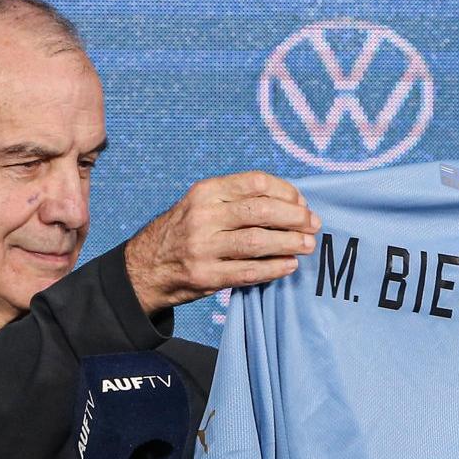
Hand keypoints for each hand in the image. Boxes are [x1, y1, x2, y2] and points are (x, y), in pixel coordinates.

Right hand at [126, 171, 321, 313]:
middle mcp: (202, 217)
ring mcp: (202, 247)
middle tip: (313, 224)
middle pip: (261, 211)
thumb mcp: (202, 204)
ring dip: (289, 243)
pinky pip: (248, 271)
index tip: (301, 202)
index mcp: (205, 192)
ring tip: (307, 245)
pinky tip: (289, 265)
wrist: (146, 266)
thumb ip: (237, 200)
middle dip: (294, 217)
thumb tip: (291, 202)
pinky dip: (274, 268)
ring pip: (257, 241)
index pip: (255, 183)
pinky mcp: (205, 276)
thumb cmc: (185, 231)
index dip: (286, 191)